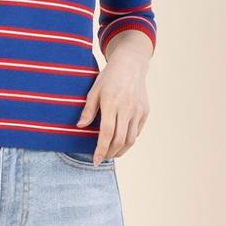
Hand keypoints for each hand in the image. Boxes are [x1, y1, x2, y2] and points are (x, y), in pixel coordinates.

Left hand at [75, 46, 150, 164]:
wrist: (130, 65)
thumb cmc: (108, 77)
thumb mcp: (94, 90)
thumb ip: (88, 110)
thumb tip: (80, 127)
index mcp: (111, 103)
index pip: (106, 133)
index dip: (101, 149)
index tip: (95, 161)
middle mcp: (126, 108)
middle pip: (119, 140)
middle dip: (110, 153)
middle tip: (102, 158)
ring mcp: (137, 110)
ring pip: (131, 139)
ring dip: (121, 150)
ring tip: (111, 154)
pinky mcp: (145, 111)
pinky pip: (137, 131)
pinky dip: (129, 140)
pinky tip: (121, 141)